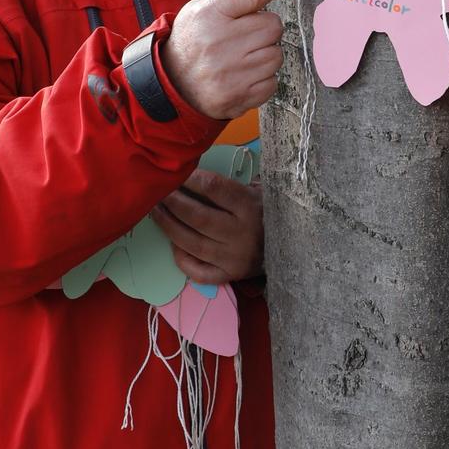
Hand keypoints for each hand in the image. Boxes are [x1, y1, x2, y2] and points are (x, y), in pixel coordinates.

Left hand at [150, 169, 263, 284]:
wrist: (292, 247)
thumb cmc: (267, 212)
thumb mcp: (257, 192)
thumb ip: (228, 185)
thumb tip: (191, 172)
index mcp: (251, 207)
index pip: (214, 188)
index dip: (191, 178)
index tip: (177, 172)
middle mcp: (242, 234)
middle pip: (197, 216)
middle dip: (172, 202)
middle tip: (157, 192)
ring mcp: (234, 258)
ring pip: (191, 242)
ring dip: (168, 226)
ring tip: (155, 212)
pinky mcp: (229, 275)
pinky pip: (198, 270)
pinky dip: (181, 258)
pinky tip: (173, 244)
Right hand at [160, 0, 317, 119]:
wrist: (173, 84)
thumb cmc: (196, 37)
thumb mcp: (205, 4)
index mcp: (208, 13)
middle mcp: (217, 42)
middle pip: (273, 25)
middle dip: (264, 29)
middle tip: (240, 36)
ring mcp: (228, 72)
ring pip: (277, 55)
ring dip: (264, 54)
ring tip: (238, 57)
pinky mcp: (238, 96)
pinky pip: (273, 81)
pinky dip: (262, 78)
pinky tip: (241, 75)